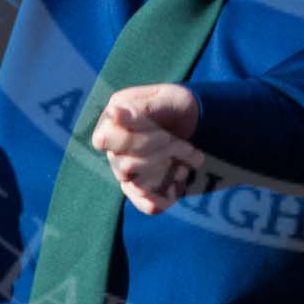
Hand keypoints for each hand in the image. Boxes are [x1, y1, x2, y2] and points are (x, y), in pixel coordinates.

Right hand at [92, 84, 201, 214]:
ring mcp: (123, 169)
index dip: (140, 141)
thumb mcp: (166, 100)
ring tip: (189, 157)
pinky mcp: (138, 187)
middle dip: (162, 155)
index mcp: (112, 119)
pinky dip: (161, 200)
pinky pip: (143, 203)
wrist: (195, 123)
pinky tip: (175, 190)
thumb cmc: (177, 106)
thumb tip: (113, 113)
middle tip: (186, 145)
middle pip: (126, 165)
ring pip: (138, 184)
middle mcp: (113, 147)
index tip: (166, 136)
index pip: (108, 140)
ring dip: (169, 172)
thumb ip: (141, 109)